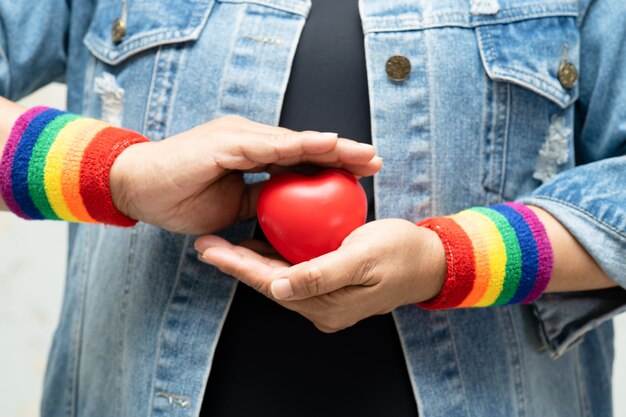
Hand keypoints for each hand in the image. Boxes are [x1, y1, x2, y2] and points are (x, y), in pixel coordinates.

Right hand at [109, 115, 380, 233]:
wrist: (136, 187)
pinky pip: (270, 146)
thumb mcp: (232, 205)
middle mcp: (250, 139)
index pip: (299, 160)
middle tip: (375, 161)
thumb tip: (283, 212)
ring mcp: (240, 137)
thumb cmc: (179, 197)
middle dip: (341, 153)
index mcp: (252, 154)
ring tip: (362, 154)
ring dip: (330, 147)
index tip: (361, 174)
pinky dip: (300, 146)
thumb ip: (258, 202)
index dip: (330, 165)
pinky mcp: (227, 142)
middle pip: (304, 147)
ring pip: (294, 141)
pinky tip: (327, 146)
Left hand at [195, 219, 446, 332]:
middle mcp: (321, 308)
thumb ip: (320, 273)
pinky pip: (294, 272)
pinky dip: (274, 257)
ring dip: (249, 261)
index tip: (209, 248)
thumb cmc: (401, 252)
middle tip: (204, 244)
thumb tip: (279, 286)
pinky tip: (258, 242)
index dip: (237, 265)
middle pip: (268, 283)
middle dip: (235, 264)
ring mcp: (326, 299)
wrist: (431, 261)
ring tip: (220, 244)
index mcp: (327, 304)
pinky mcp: (331, 287)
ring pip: (278, 278)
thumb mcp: (362, 256)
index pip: (271, 284)